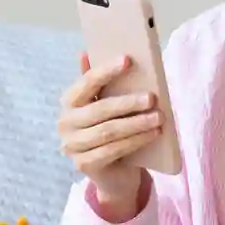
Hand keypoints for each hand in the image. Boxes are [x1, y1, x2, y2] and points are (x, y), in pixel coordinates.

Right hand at [58, 53, 160, 221]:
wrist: (112, 172)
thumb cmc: (111, 129)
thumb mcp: (106, 104)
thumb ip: (99, 82)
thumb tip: (87, 52)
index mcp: (69, 101)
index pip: (86, 82)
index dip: (106, 71)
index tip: (128, 60)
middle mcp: (65, 123)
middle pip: (100, 110)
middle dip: (128, 103)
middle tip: (153, 98)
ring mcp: (72, 146)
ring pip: (108, 132)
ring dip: (136, 124)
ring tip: (159, 117)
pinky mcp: (84, 164)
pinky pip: (112, 150)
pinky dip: (135, 141)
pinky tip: (153, 134)